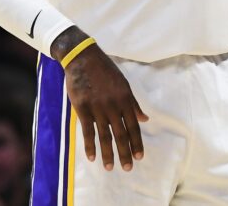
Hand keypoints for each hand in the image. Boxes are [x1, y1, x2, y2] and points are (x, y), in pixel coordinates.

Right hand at [59, 37, 148, 171]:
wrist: (83, 58)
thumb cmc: (105, 71)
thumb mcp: (124, 84)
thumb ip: (133, 103)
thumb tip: (145, 119)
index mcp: (125, 99)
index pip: (133, 126)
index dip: (137, 142)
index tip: (140, 156)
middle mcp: (113, 105)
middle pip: (121, 134)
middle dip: (125, 152)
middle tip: (128, 168)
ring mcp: (97, 108)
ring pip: (104, 135)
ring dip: (108, 153)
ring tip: (110, 167)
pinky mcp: (82, 108)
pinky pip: (87, 131)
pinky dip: (90, 145)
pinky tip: (92, 157)